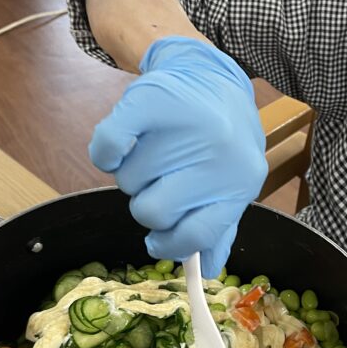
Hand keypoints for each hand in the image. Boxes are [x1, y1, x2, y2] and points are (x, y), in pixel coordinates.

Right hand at [89, 36, 266, 276]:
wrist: (208, 76)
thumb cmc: (219, 142)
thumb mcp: (231, 185)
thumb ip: (219, 228)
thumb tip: (208, 270)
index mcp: (240, 183)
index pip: (197, 234)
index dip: (171, 244)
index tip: (158, 239)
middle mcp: (217, 156)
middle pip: (152, 212)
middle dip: (147, 203)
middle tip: (159, 182)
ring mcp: (185, 127)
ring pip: (127, 182)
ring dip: (132, 174)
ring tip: (154, 151)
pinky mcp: (149, 100)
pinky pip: (108, 147)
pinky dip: (107, 152)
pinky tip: (125, 142)